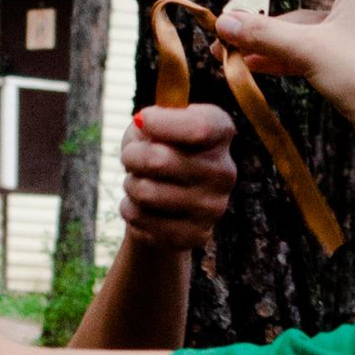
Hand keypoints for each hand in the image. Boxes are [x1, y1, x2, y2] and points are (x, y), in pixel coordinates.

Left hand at [119, 99, 235, 253]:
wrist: (164, 200)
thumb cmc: (158, 149)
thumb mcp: (154, 124)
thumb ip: (153, 119)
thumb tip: (145, 124)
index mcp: (221, 133)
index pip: (198, 128)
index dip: (161, 123)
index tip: (143, 120)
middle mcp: (225, 171)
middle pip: (159, 159)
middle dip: (131, 155)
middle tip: (131, 157)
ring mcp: (213, 207)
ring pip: (146, 192)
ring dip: (130, 185)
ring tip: (138, 182)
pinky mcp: (195, 235)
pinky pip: (141, 219)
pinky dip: (130, 210)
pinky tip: (141, 206)